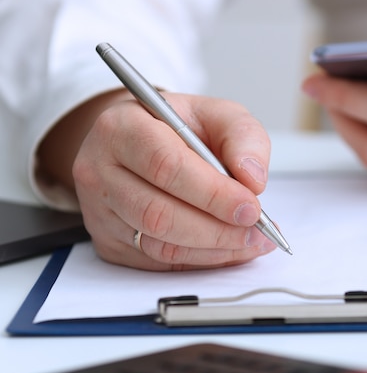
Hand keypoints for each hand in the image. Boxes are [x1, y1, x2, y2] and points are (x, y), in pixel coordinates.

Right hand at [38, 90, 275, 269]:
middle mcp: (99, 170)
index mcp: (122, 127)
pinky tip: (230, 249)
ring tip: (252, 241)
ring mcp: (100, 211)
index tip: (251, 206)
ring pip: (159, 245)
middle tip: (257, 230)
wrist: (140, 142)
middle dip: (217, 229)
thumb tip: (253, 179)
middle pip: (159, 213)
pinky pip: (159, 262)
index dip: (213, 193)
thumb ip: (243, 137)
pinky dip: (202, 260)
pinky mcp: (109, 242)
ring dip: (214, 249)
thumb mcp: (217, 115)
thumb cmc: (179, 127)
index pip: (166, 166)